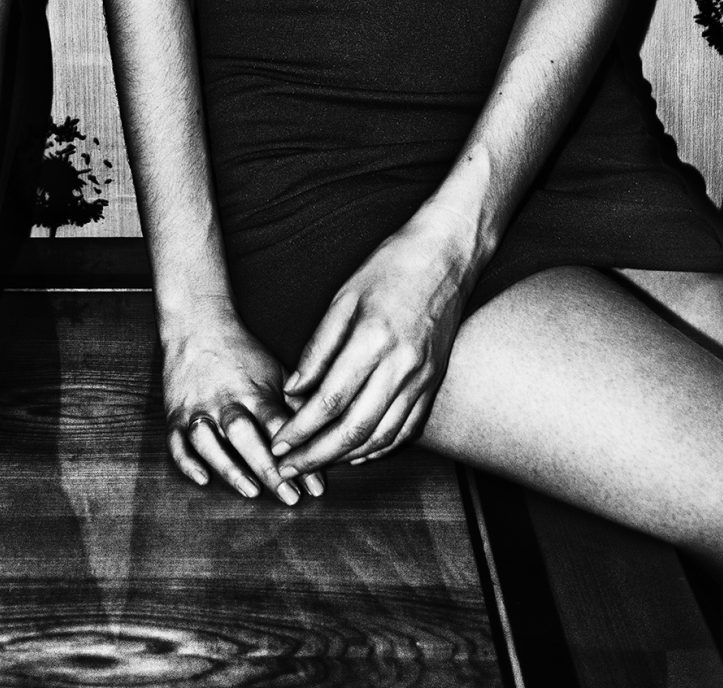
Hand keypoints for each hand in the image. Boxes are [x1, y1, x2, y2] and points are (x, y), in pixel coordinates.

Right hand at [162, 308, 323, 504]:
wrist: (197, 324)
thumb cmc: (243, 353)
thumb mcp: (275, 372)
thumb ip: (296, 405)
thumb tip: (325, 437)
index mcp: (254, 390)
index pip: (278, 424)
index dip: (296, 453)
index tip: (315, 486)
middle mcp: (225, 400)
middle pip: (244, 435)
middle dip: (267, 468)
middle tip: (290, 498)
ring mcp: (197, 408)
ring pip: (208, 441)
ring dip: (229, 467)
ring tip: (251, 491)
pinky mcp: (175, 415)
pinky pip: (176, 442)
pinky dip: (187, 463)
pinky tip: (203, 479)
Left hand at [270, 207, 476, 474]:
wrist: (445, 255)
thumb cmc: (389, 268)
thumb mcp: (343, 298)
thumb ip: (317, 348)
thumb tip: (293, 391)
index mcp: (373, 340)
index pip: (329, 400)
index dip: (300, 429)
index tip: (277, 444)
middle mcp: (401, 366)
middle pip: (354, 429)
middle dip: (317, 455)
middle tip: (289, 468)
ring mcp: (422, 379)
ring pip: (381, 437)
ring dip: (346, 458)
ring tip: (316, 464)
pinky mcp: (434, 383)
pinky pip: (406, 430)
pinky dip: (379, 449)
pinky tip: (357, 453)